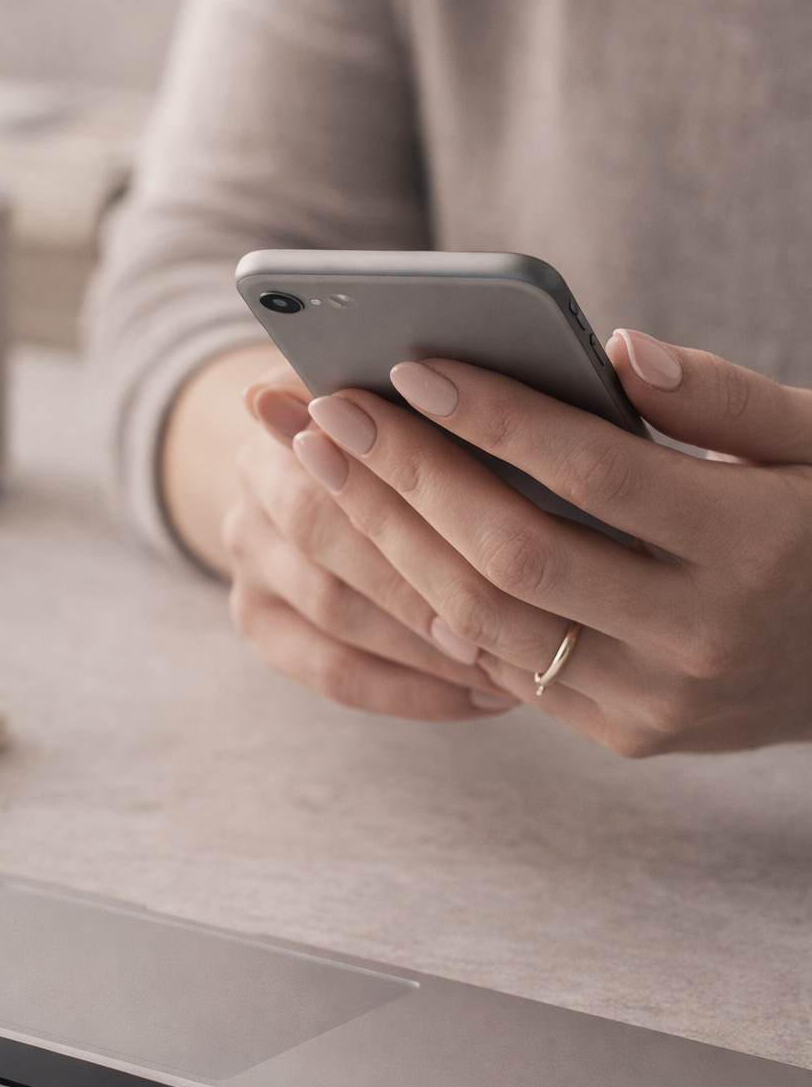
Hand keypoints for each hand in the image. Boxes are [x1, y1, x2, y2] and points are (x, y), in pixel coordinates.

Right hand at [222, 360, 518, 718]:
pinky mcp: (256, 618)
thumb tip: (623, 356)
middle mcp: (248, 480)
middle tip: (524, 612)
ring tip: (527, 659)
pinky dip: (413, 691)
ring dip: (431, 644)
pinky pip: (333, 673)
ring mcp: (245, 556)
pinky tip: (490, 696)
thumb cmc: (411, 403)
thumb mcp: (431, 380)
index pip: (342, 447)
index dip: (419, 480)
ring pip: (337, 616)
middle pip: (330, 536)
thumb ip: (490, 379)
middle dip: (426, 580)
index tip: (512, 510)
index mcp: (287, 403)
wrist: (305, 441)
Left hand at [296, 331, 811, 754]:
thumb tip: (613, 351)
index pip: (598, 474)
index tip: (413, 367)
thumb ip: (725, 396)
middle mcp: (702, 636)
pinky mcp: (630, 735)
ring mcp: (660, 702)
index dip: (498, 418)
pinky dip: (440, 603)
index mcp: (756, 544)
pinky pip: (510, 672)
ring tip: (331, 470)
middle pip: (516, 553)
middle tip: (331, 411)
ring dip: (395, 542)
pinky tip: (386, 541)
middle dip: (409, 477)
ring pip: (490, 623)